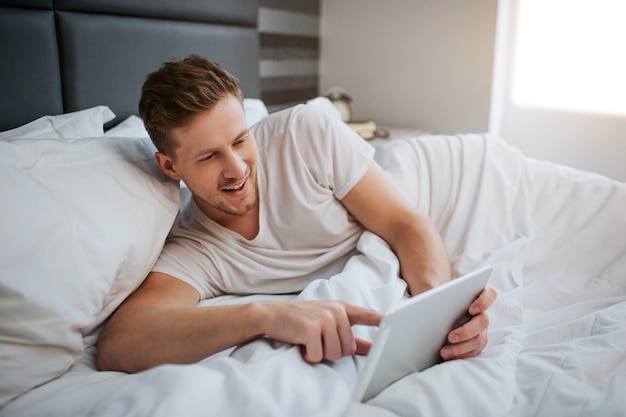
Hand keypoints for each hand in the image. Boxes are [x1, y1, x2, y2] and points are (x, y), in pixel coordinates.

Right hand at [255, 300, 381, 362]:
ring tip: (310, 341)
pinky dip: (309, 355)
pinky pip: (319, 356)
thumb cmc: (300, 319)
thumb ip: (349, 335)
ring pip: (335, 354)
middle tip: (318, 342)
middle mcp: (336, 311)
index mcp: (342, 307)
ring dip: (321, 354)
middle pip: (349, 348)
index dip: (383, 321)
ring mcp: (324, 319)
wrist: (270, 314)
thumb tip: (369, 348)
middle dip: (333, 352)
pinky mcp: (311, 329)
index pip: (368, 314)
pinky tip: (302, 344)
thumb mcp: (326, 321)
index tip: (396, 324)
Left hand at [439, 286, 496, 359]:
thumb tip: (429, 297)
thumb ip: (438, 292)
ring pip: (478, 340)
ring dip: (461, 348)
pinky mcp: (476, 342)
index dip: (484, 301)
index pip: (489, 294)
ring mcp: (481, 329)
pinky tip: (447, 356)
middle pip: (483, 321)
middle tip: (450, 337)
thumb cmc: (440, 298)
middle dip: (466, 331)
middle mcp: (482, 313)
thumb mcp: (438, 292)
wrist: (437, 310)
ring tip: (444, 352)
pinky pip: (473, 351)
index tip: (471, 309)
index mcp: (477, 295)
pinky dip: (460, 355)